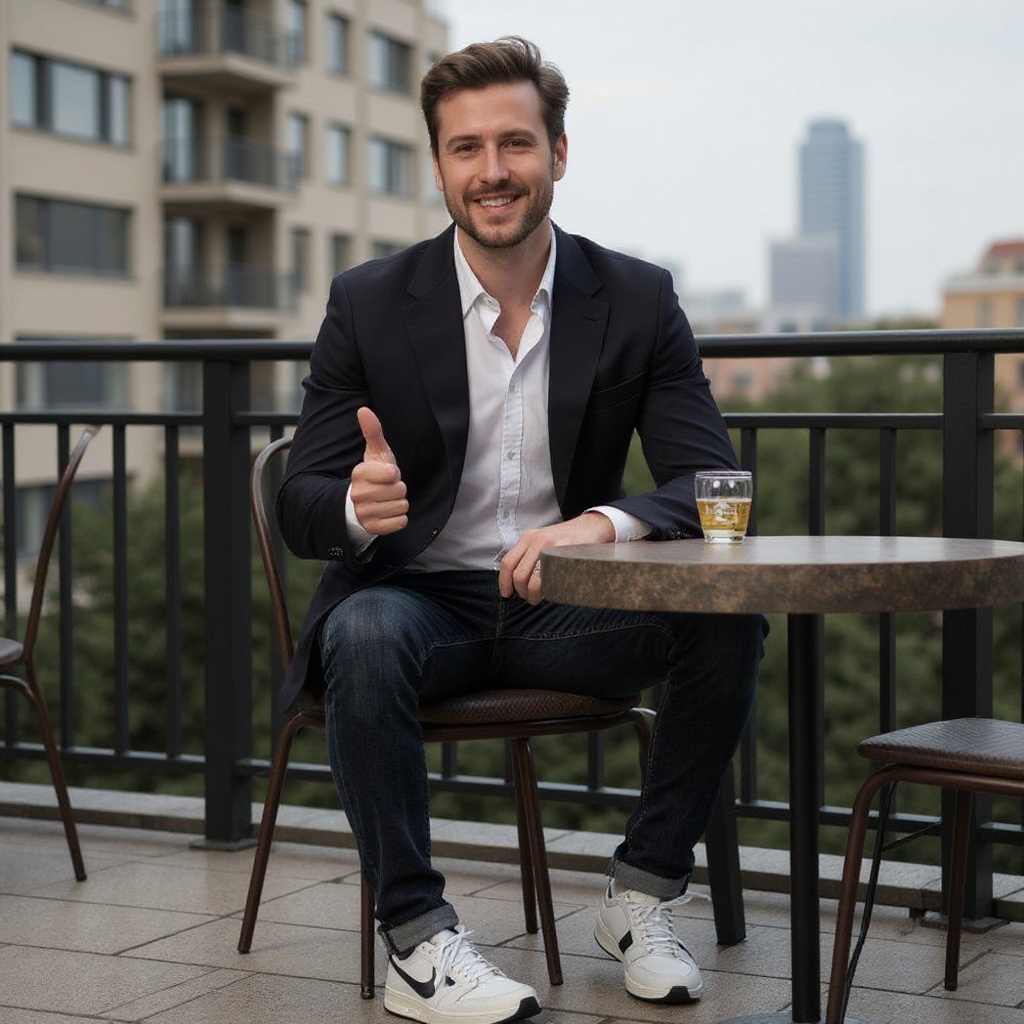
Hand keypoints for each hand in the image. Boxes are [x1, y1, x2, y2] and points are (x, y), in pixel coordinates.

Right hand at [349, 407, 408, 535]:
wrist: (361, 504)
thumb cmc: (373, 476)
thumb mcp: (374, 453)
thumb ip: (372, 431)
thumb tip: (363, 409)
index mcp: (358, 474)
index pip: (393, 474)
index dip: (394, 474)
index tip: (386, 474)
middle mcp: (358, 494)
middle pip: (399, 490)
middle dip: (397, 489)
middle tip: (386, 489)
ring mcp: (364, 513)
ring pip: (402, 506)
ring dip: (398, 503)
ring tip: (386, 500)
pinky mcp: (373, 528)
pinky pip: (401, 522)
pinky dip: (399, 518)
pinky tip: (388, 513)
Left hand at [499, 512, 615, 604]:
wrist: (592, 526)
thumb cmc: (566, 538)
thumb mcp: (542, 540)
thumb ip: (529, 555)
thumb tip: (515, 580)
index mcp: (528, 538)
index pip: (508, 562)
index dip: (504, 582)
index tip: (506, 593)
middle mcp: (537, 540)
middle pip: (519, 574)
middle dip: (521, 592)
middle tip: (528, 597)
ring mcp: (551, 547)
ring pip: (533, 580)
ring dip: (533, 595)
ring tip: (538, 598)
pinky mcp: (566, 554)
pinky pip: (552, 579)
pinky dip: (549, 591)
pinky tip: (552, 591)